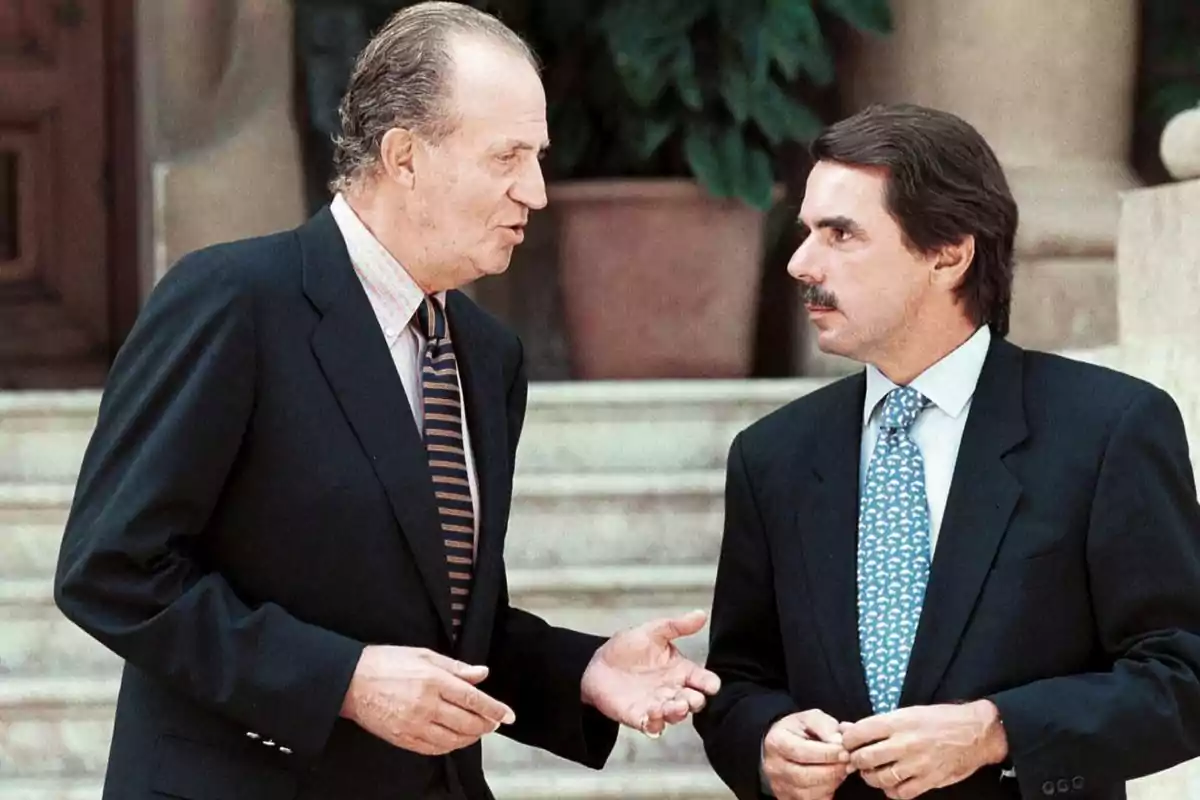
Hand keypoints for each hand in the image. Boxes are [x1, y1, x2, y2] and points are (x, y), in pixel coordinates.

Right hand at [340, 645, 514, 754]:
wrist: (351, 681)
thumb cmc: (387, 662)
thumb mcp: (424, 655)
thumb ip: (456, 667)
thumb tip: (482, 673)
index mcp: (433, 680)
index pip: (473, 698)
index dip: (495, 709)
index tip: (509, 716)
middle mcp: (427, 705)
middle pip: (467, 722)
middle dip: (486, 724)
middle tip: (494, 722)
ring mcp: (414, 725)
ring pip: (453, 739)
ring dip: (470, 737)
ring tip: (477, 731)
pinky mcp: (403, 738)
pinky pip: (434, 749)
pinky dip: (449, 747)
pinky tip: (455, 740)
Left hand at [580, 609, 720, 735]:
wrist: (598, 665)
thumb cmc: (628, 648)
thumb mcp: (653, 632)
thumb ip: (677, 626)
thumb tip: (701, 614)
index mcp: (681, 670)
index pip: (701, 679)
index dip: (709, 683)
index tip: (712, 685)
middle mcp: (673, 691)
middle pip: (692, 700)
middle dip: (694, 702)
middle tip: (691, 698)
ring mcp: (657, 706)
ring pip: (674, 715)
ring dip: (676, 713)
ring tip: (676, 707)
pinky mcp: (639, 717)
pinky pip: (651, 726)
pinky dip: (654, 725)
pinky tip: (653, 719)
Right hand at [761, 710, 853, 799]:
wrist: (783, 745)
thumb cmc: (799, 730)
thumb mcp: (811, 718)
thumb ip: (826, 726)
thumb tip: (839, 742)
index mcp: (776, 742)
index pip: (801, 751)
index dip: (826, 754)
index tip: (844, 752)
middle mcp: (774, 766)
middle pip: (805, 776)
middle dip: (832, 771)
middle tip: (847, 763)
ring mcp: (779, 785)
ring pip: (809, 793)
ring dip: (832, 783)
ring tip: (840, 769)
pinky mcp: (788, 798)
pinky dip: (827, 793)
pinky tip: (832, 781)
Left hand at [841, 701, 1008, 798]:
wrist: (976, 732)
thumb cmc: (940, 719)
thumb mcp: (908, 712)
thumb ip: (878, 723)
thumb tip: (847, 728)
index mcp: (897, 722)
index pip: (858, 733)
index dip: (847, 740)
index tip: (848, 743)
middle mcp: (904, 743)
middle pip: (864, 758)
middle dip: (856, 760)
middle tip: (858, 760)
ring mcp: (917, 764)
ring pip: (879, 778)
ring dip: (871, 777)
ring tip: (873, 772)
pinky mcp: (928, 781)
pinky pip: (900, 793)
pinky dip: (892, 791)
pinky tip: (892, 784)